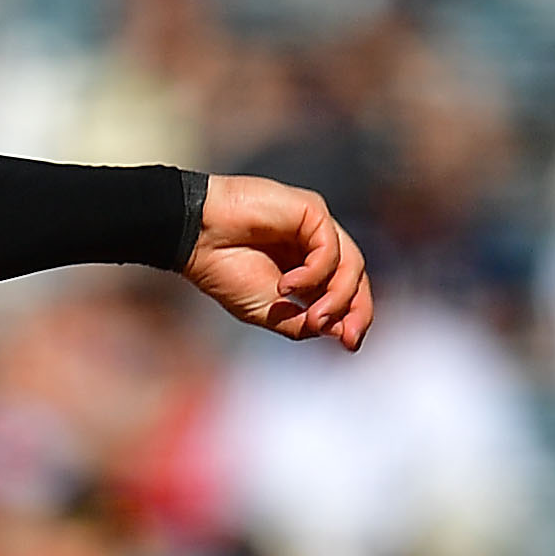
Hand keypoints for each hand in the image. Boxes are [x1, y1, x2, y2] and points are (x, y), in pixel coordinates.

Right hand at [182, 176, 373, 350]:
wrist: (197, 239)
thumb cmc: (225, 270)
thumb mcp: (268, 312)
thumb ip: (303, 323)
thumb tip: (339, 331)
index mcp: (307, 270)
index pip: (346, 292)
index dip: (355, 317)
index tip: (349, 344)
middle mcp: (315, 247)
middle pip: (356, 278)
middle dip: (357, 310)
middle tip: (346, 337)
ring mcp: (315, 228)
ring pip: (350, 264)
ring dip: (336, 297)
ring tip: (313, 317)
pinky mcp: (311, 211)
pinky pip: (330, 248)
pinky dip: (314, 273)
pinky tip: (285, 285)